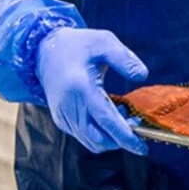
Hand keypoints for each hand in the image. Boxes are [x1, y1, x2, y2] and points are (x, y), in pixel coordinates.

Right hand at [36, 28, 149, 155]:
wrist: (45, 51)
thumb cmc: (79, 45)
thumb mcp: (105, 42)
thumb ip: (125, 59)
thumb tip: (142, 76)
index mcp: (80, 87)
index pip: (105, 119)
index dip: (124, 135)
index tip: (142, 147)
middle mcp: (68, 106)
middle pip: (98, 138)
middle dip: (121, 140)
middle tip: (138, 123)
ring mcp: (62, 115)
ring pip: (90, 141)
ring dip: (111, 137)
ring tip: (124, 114)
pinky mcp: (61, 119)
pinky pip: (83, 136)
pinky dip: (100, 133)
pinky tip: (110, 113)